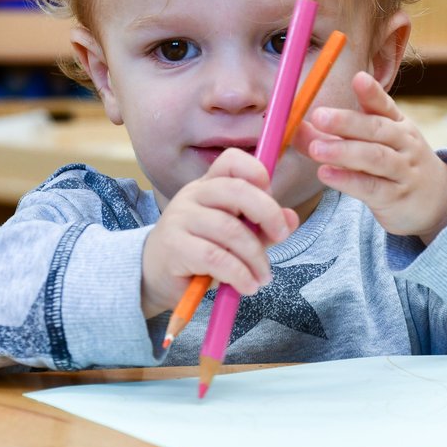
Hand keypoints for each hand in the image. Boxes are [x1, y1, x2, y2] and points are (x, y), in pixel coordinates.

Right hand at [141, 148, 298, 316]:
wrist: (155, 275)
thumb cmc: (200, 253)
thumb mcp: (236, 237)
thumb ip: (262, 227)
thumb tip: (291, 218)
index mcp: (209, 185)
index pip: (231, 160)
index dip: (257, 172)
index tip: (273, 196)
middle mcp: (192, 195)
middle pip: (236, 191)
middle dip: (268, 213)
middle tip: (281, 237)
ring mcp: (180, 219)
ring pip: (230, 230)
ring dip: (255, 257)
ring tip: (262, 277)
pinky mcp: (174, 247)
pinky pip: (216, 257)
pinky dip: (239, 274)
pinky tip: (246, 286)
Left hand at [295, 71, 446, 243]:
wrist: (438, 202)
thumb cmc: (396, 167)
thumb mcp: (374, 146)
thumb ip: (336, 136)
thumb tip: (296, 126)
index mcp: (398, 125)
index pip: (385, 105)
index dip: (371, 93)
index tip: (357, 78)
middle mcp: (404, 144)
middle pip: (377, 129)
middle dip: (347, 121)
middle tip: (319, 115)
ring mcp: (403, 171)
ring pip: (375, 157)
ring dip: (343, 151)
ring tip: (316, 148)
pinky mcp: (396, 197)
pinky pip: (372, 187)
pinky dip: (348, 180)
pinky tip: (326, 174)